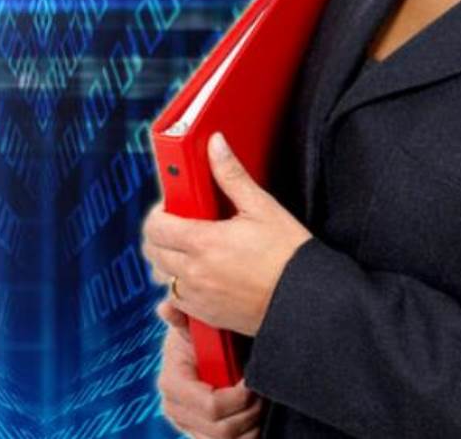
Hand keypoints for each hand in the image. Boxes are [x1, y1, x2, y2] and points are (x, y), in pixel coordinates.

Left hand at [141, 131, 313, 335]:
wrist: (308, 300)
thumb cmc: (289, 255)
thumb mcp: (262, 207)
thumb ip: (231, 175)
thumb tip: (215, 144)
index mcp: (204, 242)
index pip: (155, 227)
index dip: (157, 214)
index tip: (169, 209)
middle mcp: (195, 273)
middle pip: (153, 252)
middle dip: (158, 236)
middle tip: (177, 226)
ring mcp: (199, 297)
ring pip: (162, 277)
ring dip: (167, 262)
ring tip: (189, 251)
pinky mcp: (207, 316)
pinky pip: (177, 301)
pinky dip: (179, 287)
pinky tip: (199, 276)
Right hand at [156, 298, 264, 437]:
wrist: (200, 350)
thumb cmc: (199, 335)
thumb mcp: (193, 324)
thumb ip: (182, 317)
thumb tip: (166, 306)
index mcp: (172, 384)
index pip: (211, 406)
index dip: (238, 397)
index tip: (251, 381)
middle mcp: (175, 409)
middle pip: (221, 430)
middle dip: (248, 412)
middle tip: (261, 394)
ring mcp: (188, 426)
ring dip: (250, 425)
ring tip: (258, 403)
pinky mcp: (201, 435)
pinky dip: (247, 434)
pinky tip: (252, 416)